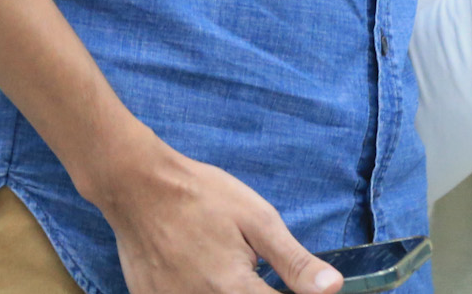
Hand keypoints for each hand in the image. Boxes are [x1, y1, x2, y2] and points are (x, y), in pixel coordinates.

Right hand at [91, 134, 342, 293]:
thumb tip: (334, 288)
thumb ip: (294, 262)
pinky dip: (201, 290)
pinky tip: (200, 270)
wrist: (137, 187)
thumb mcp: (258, 220)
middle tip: (247, 264)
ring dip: (230, 290)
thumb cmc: (202, 197)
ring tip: (221, 262)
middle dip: (256, 290)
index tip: (288, 283)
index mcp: (234, 289)